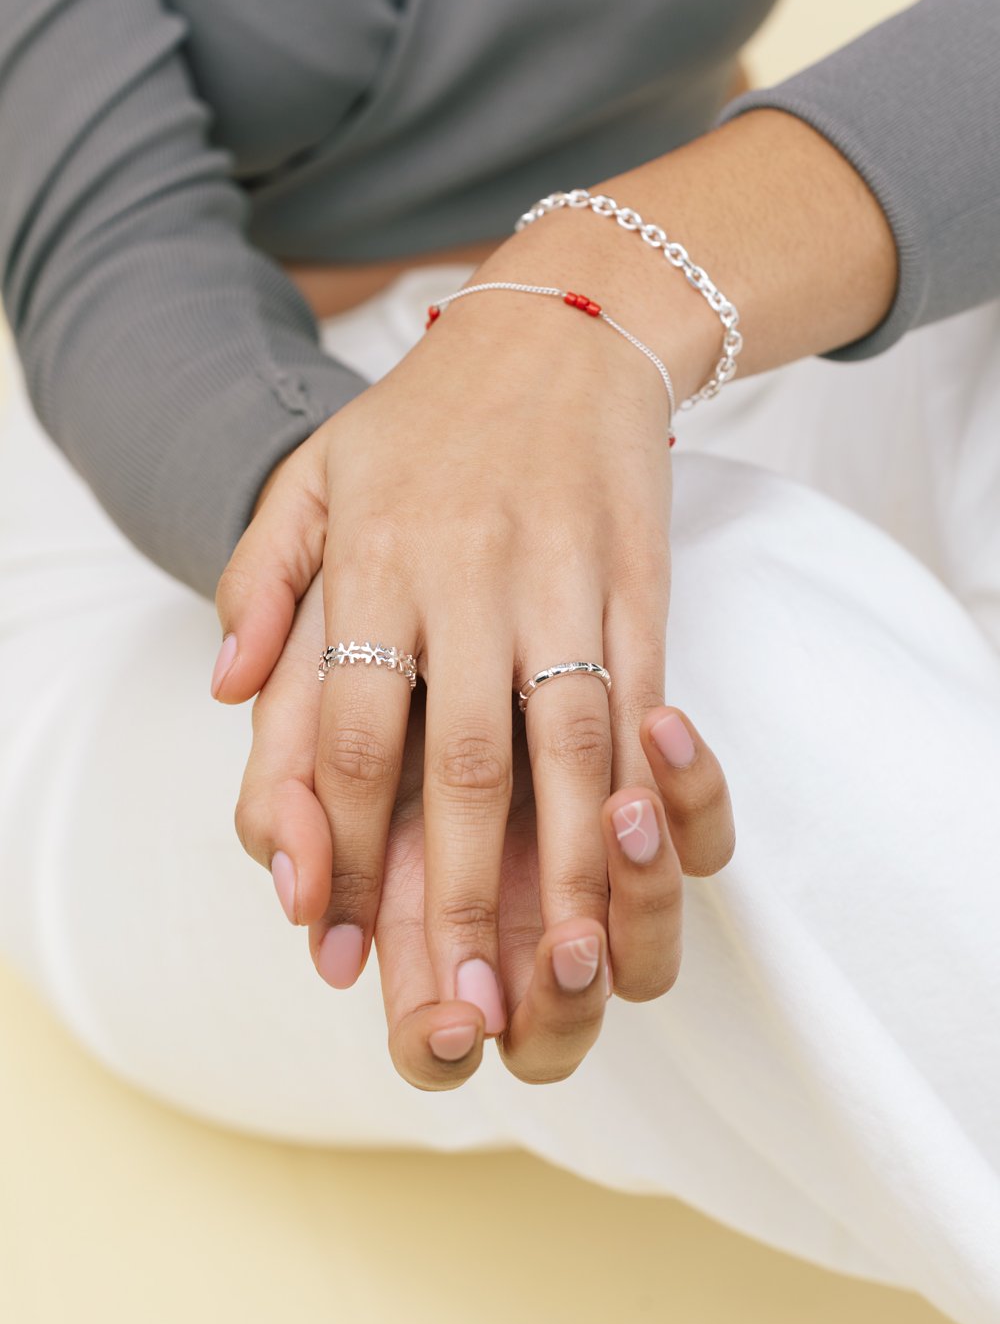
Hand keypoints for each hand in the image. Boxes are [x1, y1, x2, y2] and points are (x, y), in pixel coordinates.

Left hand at [213, 223, 714, 1035]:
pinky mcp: (639, 582)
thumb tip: (223, 690)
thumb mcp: (315, 473)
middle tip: (447, 999)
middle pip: (457, 761)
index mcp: (374, 558)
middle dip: (452, 891)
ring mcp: (562, 580)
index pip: (341, 726)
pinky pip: (641, 699)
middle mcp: (465, 576)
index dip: (332, 839)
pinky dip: (641, 788)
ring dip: (566, 868)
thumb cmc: (429, 417)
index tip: (325, 933)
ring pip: (565, 747)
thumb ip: (261, 579)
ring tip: (562, 967)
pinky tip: (638, 857)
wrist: (566, 324)